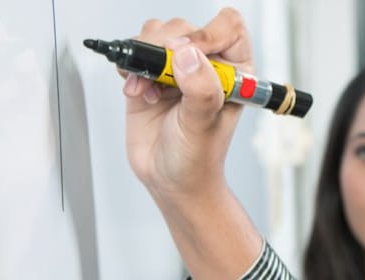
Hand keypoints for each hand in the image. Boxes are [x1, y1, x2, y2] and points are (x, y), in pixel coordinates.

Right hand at [122, 8, 252, 195]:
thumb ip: (201, 88)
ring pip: (157, 34)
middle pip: (185, 27)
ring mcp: (176, 69)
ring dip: (146, 57)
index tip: (187, 53)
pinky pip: (135, 53)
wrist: (170, 179)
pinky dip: (130, 67)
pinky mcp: (149, 76)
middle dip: (166, 46)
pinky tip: (138, 92)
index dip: (206, 34)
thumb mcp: (204, 124)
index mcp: (234, 71)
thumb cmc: (198, 157)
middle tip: (162, 75)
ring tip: (150, 88)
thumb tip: (187, 53)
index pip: (228, 27)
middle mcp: (207, 65)